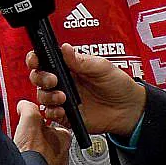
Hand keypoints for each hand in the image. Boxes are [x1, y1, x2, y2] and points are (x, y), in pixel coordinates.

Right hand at [12, 100, 70, 164]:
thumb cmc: (33, 152)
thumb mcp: (30, 119)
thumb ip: (29, 108)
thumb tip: (24, 105)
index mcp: (65, 138)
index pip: (55, 126)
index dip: (42, 123)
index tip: (32, 124)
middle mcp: (64, 155)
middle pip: (49, 141)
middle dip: (37, 139)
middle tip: (26, 138)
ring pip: (44, 156)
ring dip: (34, 152)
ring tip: (23, 150)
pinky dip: (32, 164)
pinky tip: (24, 161)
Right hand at [29, 44, 146, 137]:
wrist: (129, 109)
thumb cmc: (118, 84)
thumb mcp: (102, 67)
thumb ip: (81, 60)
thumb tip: (65, 48)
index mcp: (69, 66)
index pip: (45, 60)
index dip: (36, 59)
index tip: (36, 60)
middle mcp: (64, 82)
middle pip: (39, 78)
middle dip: (40, 77)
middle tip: (53, 80)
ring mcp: (64, 99)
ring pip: (42, 96)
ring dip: (47, 96)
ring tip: (62, 97)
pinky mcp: (67, 116)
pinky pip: (51, 114)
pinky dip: (53, 112)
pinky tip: (62, 110)